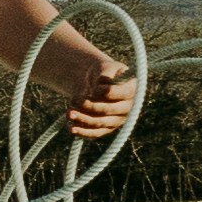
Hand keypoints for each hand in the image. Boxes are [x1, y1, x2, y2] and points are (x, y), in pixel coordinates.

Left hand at [35, 33, 140, 149]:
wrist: (99, 82)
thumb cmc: (104, 72)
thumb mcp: (105, 68)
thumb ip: (104, 76)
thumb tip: (97, 92)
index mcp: (132, 89)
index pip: (120, 93)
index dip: (106, 92)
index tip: (93, 89)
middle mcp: (128, 107)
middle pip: (108, 110)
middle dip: (90, 106)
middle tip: (75, 100)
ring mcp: (118, 119)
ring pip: (99, 123)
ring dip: (83, 119)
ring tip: (69, 113)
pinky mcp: (107, 128)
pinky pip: (95, 133)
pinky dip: (83, 132)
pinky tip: (71, 128)